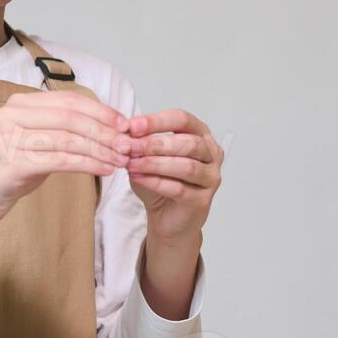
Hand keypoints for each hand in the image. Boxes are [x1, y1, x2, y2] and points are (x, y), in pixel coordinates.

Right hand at [0, 90, 128, 265]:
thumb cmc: (7, 171)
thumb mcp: (35, 142)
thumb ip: (62, 129)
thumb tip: (108, 125)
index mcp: (20, 104)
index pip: (70, 101)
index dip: (102, 111)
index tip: (126, 125)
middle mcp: (12, 115)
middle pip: (72, 118)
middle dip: (106, 131)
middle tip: (129, 145)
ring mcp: (9, 138)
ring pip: (68, 139)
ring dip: (101, 149)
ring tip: (122, 159)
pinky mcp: (11, 164)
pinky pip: (59, 160)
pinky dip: (87, 163)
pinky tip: (105, 169)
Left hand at [124, 109, 222, 246]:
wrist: (168, 219)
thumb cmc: (161, 183)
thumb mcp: (147, 157)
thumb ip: (141, 144)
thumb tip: (126, 133)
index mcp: (201, 135)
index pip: (182, 119)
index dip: (157, 121)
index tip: (133, 126)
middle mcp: (211, 154)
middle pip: (188, 143)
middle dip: (156, 144)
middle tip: (131, 146)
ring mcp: (211, 178)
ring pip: (187, 166)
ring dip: (155, 164)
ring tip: (132, 164)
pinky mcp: (202, 200)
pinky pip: (180, 189)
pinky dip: (156, 182)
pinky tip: (139, 178)